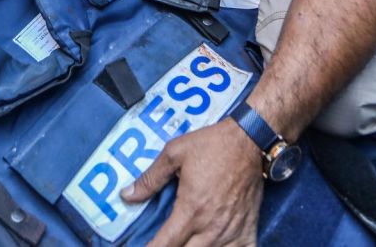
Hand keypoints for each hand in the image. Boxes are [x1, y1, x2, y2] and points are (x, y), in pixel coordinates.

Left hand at [122, 121, 261, 245]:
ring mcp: (232, 231)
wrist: (249, 139)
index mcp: (191, 209)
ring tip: (186, 242)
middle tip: (166, 241)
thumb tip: (126, 196)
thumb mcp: (174, 153)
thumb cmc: (211, 144)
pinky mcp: (248, 229)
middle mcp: (211, 227)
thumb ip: (150, 178)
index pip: (166, 244)